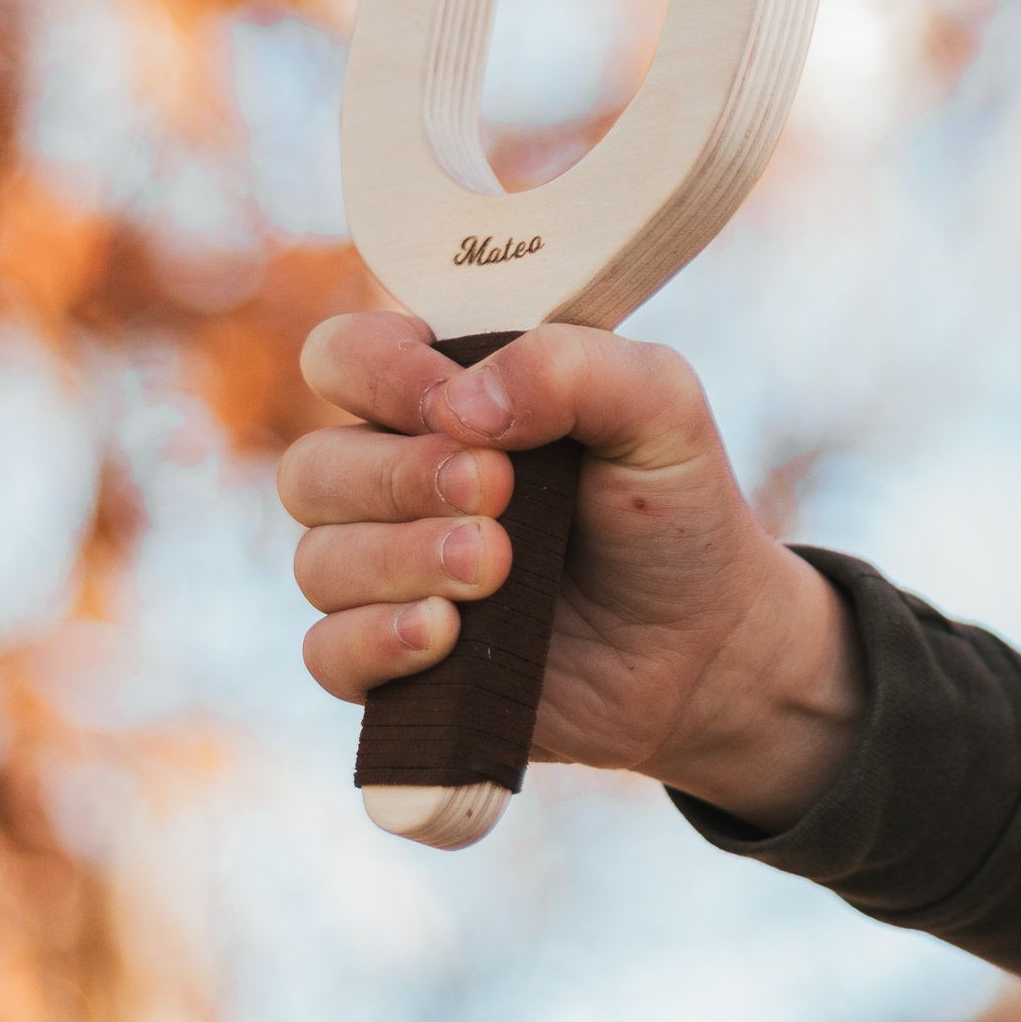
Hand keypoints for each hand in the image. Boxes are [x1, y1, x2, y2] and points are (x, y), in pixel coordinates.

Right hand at [280, 313, 861, 831]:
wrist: (706, 643)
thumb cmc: (673, 507)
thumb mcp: (659, 408)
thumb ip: (570, 367)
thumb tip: (462, 405)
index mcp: (444, 397)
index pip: (344, 357)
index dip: (379, 374)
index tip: (458, 408)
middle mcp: (396, 479)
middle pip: (314, 468)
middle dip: (402, 479)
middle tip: (499, 494)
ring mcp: (387, 575)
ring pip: (318, 561)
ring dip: (401, 560)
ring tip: (494, 569)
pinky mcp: (394, 664)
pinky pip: (328, 653)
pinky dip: (377, 641)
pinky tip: (445, 634)